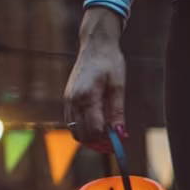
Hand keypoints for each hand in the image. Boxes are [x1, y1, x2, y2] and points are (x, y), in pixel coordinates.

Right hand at [63, 7, 126, 152]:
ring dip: (91, 138)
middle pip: (82, 135)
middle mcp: (73, 100)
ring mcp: (68, 100)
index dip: (107, 141)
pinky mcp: (67, 99)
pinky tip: (99, 125)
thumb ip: (118, 112)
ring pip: (75, 131)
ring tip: (108, 136)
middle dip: (98, 144)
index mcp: (87, 97)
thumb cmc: (110, 63)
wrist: (95, 46)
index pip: (94, 130)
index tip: (120, 142)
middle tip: (115, 143)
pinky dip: (84, 129)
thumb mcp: (119, 87)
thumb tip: (121, 134)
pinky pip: (72, 123)